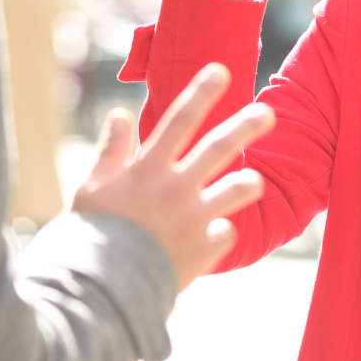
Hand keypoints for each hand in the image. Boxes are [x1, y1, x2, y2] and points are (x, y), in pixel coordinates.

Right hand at [71, 65, 269, 291]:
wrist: (101, 289)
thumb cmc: (92, 236)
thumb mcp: (92, 188)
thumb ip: (110, 151)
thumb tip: (119, 115)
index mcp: (147, 169)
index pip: (179, 120)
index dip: (201, 93)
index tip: (221, 71)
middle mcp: (175, 189)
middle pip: (219, 147)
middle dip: (246, 124)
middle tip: (268, 112)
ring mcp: (193, 219)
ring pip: (237, 189)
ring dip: (248, 183)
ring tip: (253, 181)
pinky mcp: (204, 250)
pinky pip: (225, 234)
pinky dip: (220, 233)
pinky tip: (210, 238)